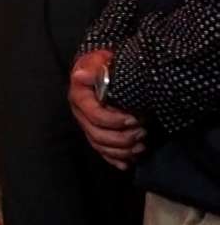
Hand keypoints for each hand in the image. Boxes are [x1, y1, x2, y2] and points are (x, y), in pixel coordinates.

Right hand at [69, 49, 143, 169]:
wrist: (99, 68)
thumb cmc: (102, 64)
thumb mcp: (99, 60)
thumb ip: (94, 67)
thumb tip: (81, 75)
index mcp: (80, 98)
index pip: (95, 116)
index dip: (114, 121)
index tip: (135, 119)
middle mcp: (81, 114)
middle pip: (97, 135)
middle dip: (122, 138)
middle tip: (143, 133)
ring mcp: (87, 125)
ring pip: (100, 146)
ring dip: (122, 150)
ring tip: (141, 146)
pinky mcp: (95, 133)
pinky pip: (102, 152)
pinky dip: (115, 160)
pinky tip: (128, 164)